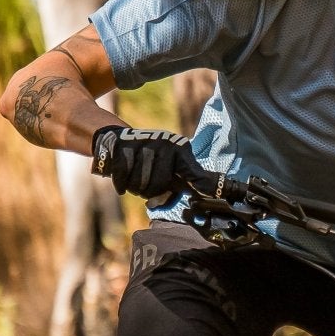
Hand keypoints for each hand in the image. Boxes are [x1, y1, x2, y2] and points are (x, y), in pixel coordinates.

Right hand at [91, 125, 205, 203]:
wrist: (118, 141)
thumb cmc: (150, 161)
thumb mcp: (171, 166)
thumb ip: (187, 181)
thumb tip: (211, 194)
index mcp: (180, 149)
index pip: (193, 175)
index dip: (204, 186)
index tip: (215, 193)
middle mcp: (165, 144)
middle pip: (160, 186)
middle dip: (150, 192)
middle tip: (146, 183)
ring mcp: (143, 143)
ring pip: (140, 185)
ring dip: (134, 187)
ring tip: (134, 176)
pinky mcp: (122, 147)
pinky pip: (123, 179)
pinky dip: (121, 184)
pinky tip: (123, 178)